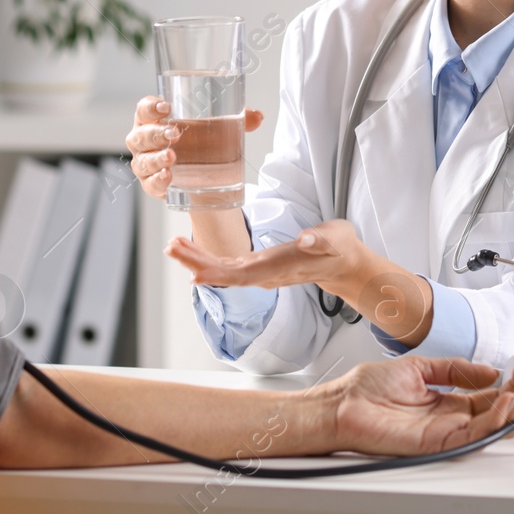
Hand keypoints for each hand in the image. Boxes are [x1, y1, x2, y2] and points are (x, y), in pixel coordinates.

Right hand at [125, 96, 261, 200]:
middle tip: (174, 133)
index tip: (166, 107)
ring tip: (172, 158)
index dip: (150, 106)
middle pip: (140, 135)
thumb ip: (237, 120)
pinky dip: (157, 181)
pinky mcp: (152, 184)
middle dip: (155, 133)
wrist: (200, 172)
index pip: (144, 109)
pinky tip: (167, 178)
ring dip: (156, 159)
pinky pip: (149, 184)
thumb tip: (258, 117)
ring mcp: (145, 163)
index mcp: (154, 120)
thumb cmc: (200, 141)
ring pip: (142, 161)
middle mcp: (144, 141)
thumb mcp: (216, 128)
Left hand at [165, 218, 369, 290]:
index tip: (195, 274)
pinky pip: (227, 266)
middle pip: (226, 274)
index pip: (245, 275)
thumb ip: (322, 239)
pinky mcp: (258, 266)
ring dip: (197, 260)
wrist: (341, 263)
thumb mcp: (336, 239)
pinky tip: (191, 252)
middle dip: (197, 263)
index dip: (219, 275)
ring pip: (223, 271)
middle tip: (172, 248)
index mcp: (281, 266)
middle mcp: (265, 274)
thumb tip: (307, 238)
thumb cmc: (338, 248)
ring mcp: (260, 272)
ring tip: (174, 246)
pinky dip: (207, 258)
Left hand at [317, 354, 513, 457]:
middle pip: (502, 412)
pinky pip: (476, 433)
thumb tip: (490, 371)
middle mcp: (452, 420)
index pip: (493, 396)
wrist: (341, 404)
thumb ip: (456, 369)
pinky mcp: (438, 443)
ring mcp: (448, 433)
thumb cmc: (368, 389)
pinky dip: (496, 417)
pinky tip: (509, 398)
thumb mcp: (420, 368)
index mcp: (449, 404)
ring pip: (496, 425)